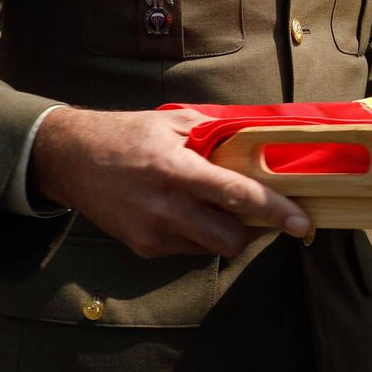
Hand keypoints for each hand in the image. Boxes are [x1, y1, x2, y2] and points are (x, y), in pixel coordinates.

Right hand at [30, 106, 309, 258]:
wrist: (69, 159)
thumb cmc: (126, 134)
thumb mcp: (174, 122)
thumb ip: (218, 133)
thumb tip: (262, 144)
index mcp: (176, 170)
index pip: (238, 196)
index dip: (275, 211)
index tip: (301, 222)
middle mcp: (165, 207)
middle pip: (231, 239)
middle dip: (252, 230)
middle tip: (256, 211)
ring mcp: (153, 234)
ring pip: (211, 249)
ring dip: (224, 232)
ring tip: (213, 204)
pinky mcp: (144, 248)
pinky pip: (188, 250)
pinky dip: (198, 235)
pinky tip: (185, 211)